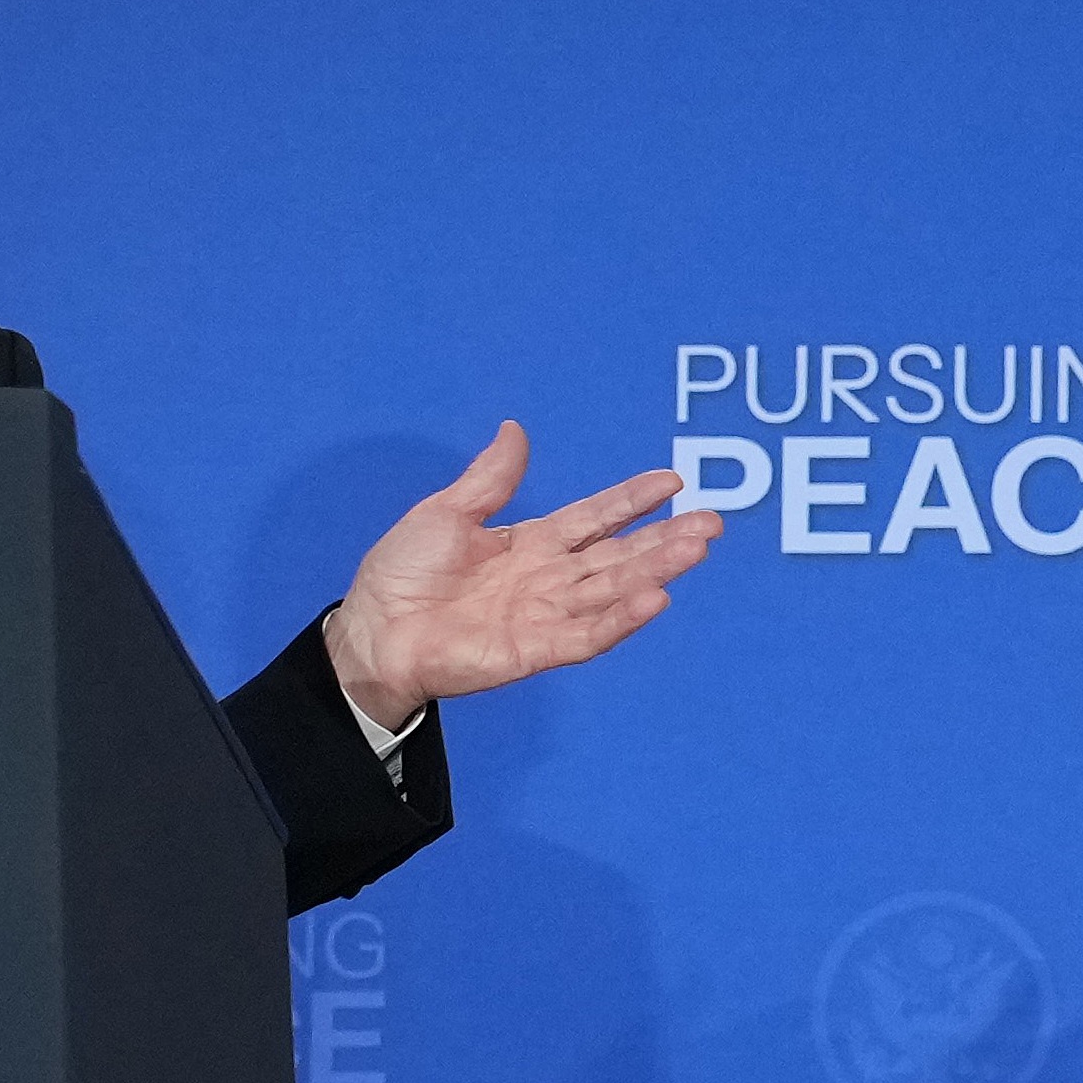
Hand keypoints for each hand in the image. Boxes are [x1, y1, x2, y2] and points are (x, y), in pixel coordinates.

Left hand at [321, 424, 723, 716]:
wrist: (371, 633)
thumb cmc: (399, 576)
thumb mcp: (445, 512)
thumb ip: (490, 480)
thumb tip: (514, 430)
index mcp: (531, 545)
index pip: (595, 519)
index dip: (632, 500)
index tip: (672, 480)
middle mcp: (548, 581)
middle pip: (619, 557)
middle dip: (666, 539)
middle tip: (711, 522)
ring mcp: (545, 617)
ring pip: (614, 591)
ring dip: (657, 571)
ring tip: (696, 548)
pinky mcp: (534, 651)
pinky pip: (586, 636)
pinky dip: (621, 619)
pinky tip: (655, 599)